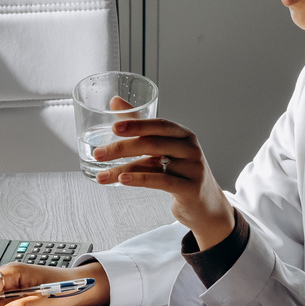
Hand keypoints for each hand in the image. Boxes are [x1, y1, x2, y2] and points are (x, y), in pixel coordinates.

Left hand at [92, 118, 236, 249]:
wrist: (206, 204)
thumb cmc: (181, 172)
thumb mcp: (163, 148)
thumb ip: (140, 125)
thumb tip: (115, 101)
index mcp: (183, 135)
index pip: (159, 124)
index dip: (136, 124)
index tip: (114, 127)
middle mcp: (190, 149)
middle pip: (152, 144)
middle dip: (122, 148)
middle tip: (98, 154)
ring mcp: (192, 169)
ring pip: (152, 165)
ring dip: (123, 169)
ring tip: (101, 176)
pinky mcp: (190, 189)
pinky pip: (161, 182)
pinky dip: (140, 180)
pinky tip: (123, 180)